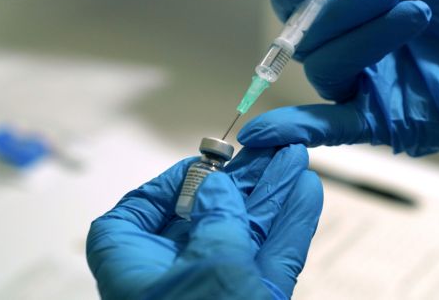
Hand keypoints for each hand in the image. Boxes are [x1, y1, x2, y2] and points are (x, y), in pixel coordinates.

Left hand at [86, 145, 321, 299]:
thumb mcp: (205, 266)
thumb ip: (214, 217)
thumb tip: (216, 189)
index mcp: (135, 268)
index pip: (134, 216)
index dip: (164, 187)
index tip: (198, 166)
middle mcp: (173, 278)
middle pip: (204, 216)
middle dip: (240, 183)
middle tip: (265, 153)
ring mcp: (216, 291)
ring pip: (244, 232)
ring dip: (272, 196)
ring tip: (293, 161)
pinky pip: (271, 257)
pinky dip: (290, 226)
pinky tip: (304, 194)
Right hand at [238, 0, 438, 156]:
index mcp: (361, 13)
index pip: (304, 2)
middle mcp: (354, 50)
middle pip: (308, 34)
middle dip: (340, 9)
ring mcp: (364, 86)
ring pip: (324, 67)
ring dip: (363, 39)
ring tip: (416, 15)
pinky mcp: (379, 120)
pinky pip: (329, 127)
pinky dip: (296, 130)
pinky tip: (266, 134)